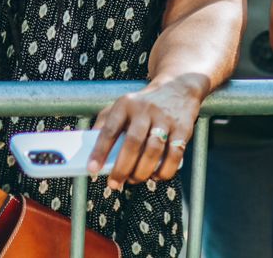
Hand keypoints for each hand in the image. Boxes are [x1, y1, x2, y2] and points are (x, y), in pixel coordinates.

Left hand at [88, 75, 205, 189]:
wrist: (177, 89)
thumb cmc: (142, 105)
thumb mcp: (121, 106)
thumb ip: (104, 124)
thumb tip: (90, 148)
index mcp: (125, 105)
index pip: (110, 129)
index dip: (100, 151)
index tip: (92, 169)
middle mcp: (145, 110)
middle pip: (133, 142)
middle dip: (122, 167)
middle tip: (114, 183)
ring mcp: (165, 120)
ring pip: (153, 150)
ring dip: (142, 171)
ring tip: (133, 179)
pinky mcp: (182, 129)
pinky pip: (174, 155)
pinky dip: (164, 171)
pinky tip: (155, 176)